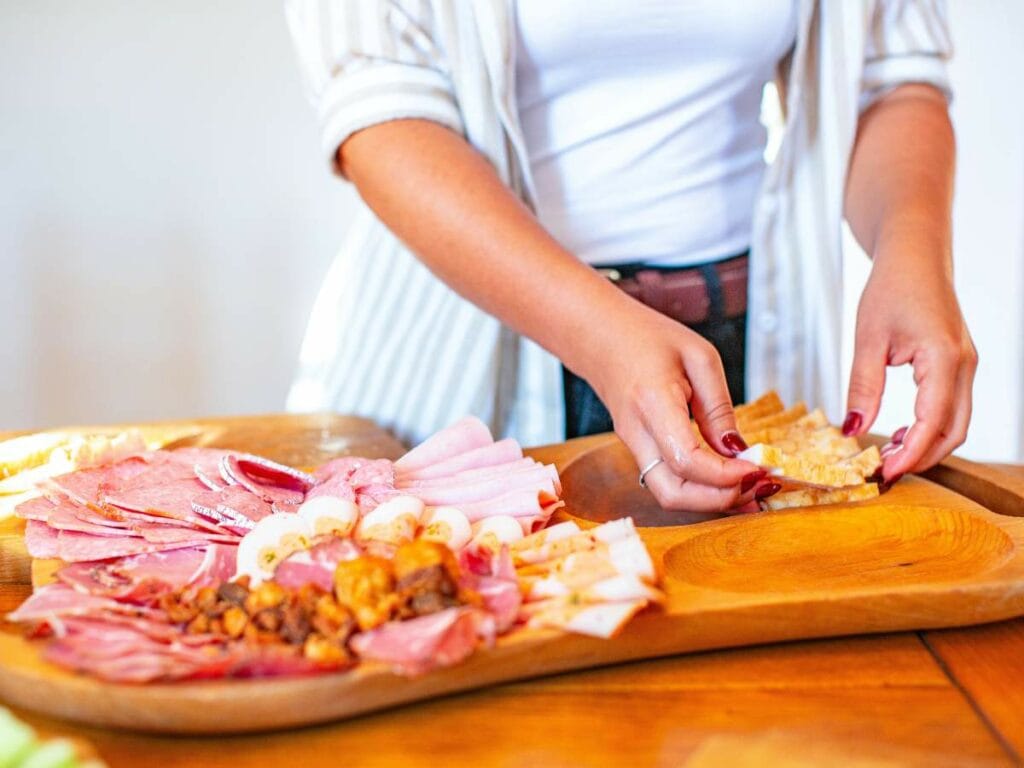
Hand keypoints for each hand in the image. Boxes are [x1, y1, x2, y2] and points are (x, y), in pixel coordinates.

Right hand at [583, 301, 767, 512]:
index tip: (758, 468)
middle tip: (756, 486)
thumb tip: (739, 451)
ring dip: (709, 501)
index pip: (687, 460)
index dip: (726, 475)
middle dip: (718, 500)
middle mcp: (637, 432)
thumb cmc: (648, 337)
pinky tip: (726, 482)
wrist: (601, 336)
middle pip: (672, 493)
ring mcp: (633, 445)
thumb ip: (719, 408)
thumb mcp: (699, 358)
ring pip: (667, 495)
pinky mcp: (638, 450)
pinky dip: (699, 490)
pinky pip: (667, 482)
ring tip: (748, 489)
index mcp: (652, 402)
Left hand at [844, 238, 976, 480]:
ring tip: (885, 454)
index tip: (881, 472)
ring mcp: (966, 366)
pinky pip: (952, 408)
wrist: (915, 254)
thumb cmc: (891, 287)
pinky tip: (898, 433)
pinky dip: (929, 428)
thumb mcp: (867, 339)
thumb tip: (852, 430)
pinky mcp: (958, 365)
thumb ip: (862, 387)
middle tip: (881, 472)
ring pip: (957, 423)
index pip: (932, 422)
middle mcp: (964, 366)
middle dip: (920, 458)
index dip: (909, 453)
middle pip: (953, 431)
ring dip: (925, 445)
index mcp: (944, 358)